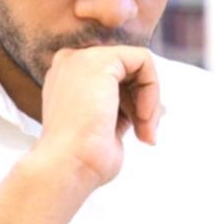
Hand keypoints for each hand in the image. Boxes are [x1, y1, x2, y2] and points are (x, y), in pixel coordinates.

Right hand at [33, 45, 161, 189]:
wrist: (68, 166)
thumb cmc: (83, 159)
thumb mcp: (106, 128)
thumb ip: (124, 109)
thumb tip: (156, 107)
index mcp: (67, 79)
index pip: (114, 80)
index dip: (133, 104)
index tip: (138, 132)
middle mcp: (71, 63)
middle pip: (126, 70)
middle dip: (144, 103)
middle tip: (145, 135)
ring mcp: (83, 57)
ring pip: (137, 65)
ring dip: (150, 101)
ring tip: (144, 132)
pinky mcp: (101, 59)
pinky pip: (143, 61)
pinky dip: (152, 89)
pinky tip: (142, 116)